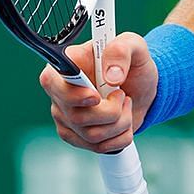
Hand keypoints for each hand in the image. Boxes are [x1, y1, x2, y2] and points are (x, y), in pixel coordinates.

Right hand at [38, 33, 155, 153]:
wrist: (142, 88)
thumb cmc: (132, 64)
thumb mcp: (134, 46)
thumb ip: (121, 50)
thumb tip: (111, 76)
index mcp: (67, 65)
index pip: (51, 83)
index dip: (73, 95)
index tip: (96, 97)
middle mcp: (60, 93)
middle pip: (76, 117)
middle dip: (111, 111)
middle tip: (121, 94)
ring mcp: (66, 117)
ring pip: (91, 135)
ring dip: (120, 122)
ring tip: (124, 104)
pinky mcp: (77, 136)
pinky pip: (99, 147)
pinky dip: (121, 136)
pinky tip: (123, 120)